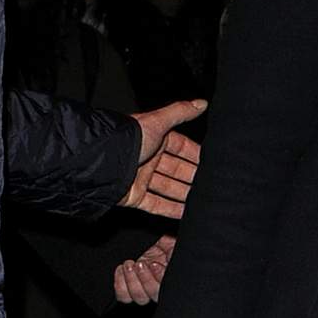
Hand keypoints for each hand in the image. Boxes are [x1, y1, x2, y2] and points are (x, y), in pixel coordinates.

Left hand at [113, 233, 174, 304]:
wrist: (155, 235)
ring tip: (129, 265)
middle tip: (140, 264)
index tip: (155, 264)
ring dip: (132, 282)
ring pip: (139, 297)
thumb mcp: (175, 244)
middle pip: (154, 296)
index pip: (169, 288)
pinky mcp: (131, 285)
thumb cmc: (168, 239)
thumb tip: (169, 258)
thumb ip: (174, 254)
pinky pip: (124, 296)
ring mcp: (145, 287)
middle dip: (145, 280)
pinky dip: (120, 285)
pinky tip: (121, 269)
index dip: (160, 278)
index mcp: (174, 279)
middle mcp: (161, 287)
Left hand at [125, 99, 206, 217]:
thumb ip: (180, 112)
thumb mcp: (158, 121)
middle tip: (214, 184)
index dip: (197, 155)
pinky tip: (187, 214)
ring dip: (186, 194)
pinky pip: (157, 205)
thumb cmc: (127, 138)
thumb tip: (202, 103)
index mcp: (154, 138)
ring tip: (206, 201)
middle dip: (194, 177)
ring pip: (169, 188)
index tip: (215, 163)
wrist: (102, 161)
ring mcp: (141, 178)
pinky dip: (172, 210)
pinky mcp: (135, 196)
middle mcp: (148, 158)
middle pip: (177, 170)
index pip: (182, 147)